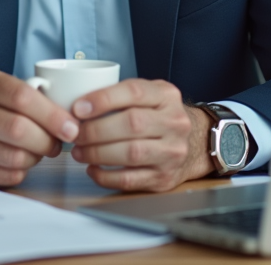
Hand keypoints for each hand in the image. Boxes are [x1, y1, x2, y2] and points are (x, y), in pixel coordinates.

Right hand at [0, 68, 79, 185]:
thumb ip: (20, 91)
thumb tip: (65, 114)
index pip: (22, 97)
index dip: (53, 114)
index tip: (71, 126)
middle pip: (21, 130)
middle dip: (49, 140)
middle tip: (58, 143)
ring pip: (17, 157)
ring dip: (37, 158)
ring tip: (37, 151)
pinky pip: (7, 176)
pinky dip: (21, 171)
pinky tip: (17, 161)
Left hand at [69, 79, 213, 191]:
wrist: (195, 143)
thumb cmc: (160, 116)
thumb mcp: (150, 95)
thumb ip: (121, 95)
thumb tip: (79, 106)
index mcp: (166, 96)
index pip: (134, 92)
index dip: (103, 99)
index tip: (79, 108)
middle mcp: (174, 122)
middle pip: (132, 124)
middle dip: (96, 130)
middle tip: (75, 133)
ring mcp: (172, 152)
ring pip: (131, 153)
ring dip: (97, 153)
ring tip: (79, 151)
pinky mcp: (164, 178)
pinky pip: (130, 179)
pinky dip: (105, 176)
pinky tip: (93, 169)